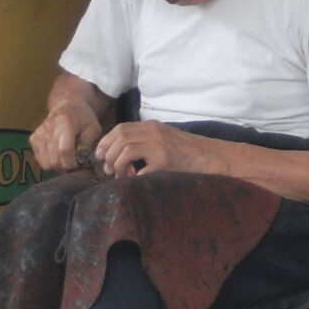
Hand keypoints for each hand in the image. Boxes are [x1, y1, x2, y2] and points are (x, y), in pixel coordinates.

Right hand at [31, 99, 105, 172]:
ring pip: (46, 163)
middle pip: (54, 160)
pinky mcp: (33, 138)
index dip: (72, 163)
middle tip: (75, 162)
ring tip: (66, 158)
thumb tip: (82, 161)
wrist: (68, 107)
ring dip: (58, 166)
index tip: (79, 164)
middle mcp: (49, 128)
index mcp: (66, 123)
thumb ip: (89, 145)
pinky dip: (50, 162)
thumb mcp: (94, 128)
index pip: (64, 150)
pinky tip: (58, 154)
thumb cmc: (83, 118)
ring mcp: (39, 133)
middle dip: (66, 166)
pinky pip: (40, 161)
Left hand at [94, 121, 219, 180]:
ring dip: (118, 166)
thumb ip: (142, 140)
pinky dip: (134, 177)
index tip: (100, 155)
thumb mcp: (162, 138)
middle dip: (109, 155)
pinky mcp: (166, 162)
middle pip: (120, 138)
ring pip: (126, 151)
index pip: (120, 128)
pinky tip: (135, 181)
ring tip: (121, 176)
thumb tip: (115, 152)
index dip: (106, 141)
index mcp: (151, 127)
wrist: (209, 157)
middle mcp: (154, 133)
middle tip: (108, 170)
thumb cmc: (184, 151)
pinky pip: (141, 170)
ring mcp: (160, 147)